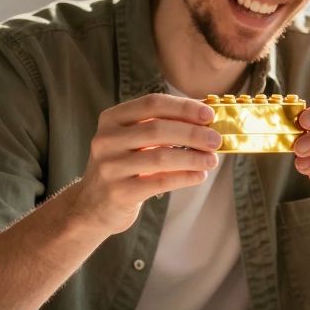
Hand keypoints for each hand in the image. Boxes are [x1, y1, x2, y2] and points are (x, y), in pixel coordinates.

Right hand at [70, 93, 220, 235]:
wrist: (92, 205)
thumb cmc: (122, 167)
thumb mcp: (130, 140)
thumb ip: (160, 127)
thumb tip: (204, 118)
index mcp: (111, 119)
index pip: (152, 104)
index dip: (183, 107)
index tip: (209, 114)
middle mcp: (106, 140)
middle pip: (158, 129)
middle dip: (193, 133)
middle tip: (217, 139)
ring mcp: (110, 167)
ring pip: (161, 156)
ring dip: (193, 157)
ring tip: (212, 160)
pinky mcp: (119, 193)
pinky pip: (160, 181)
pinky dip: (185, 177)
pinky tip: (199, 176)